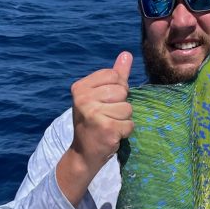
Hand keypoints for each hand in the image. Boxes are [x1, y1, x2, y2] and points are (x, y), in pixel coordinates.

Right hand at [57, 52, 133, 205]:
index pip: (114, 76)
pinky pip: (129, 124)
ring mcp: (93, 114)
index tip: (103, 103)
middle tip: (106, 117)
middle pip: (122, 91)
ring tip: (108, 126)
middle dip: (120, 106)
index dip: (116, 90)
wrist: (84, 154)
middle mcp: (83, 99)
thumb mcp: (100, 96)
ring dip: (123, 120)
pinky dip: (124, 132)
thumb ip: (115, 76)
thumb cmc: (93, 122)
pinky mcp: (105, 128)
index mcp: (80, 87)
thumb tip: (126, 54)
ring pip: (127, 108)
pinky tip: (111, 135)